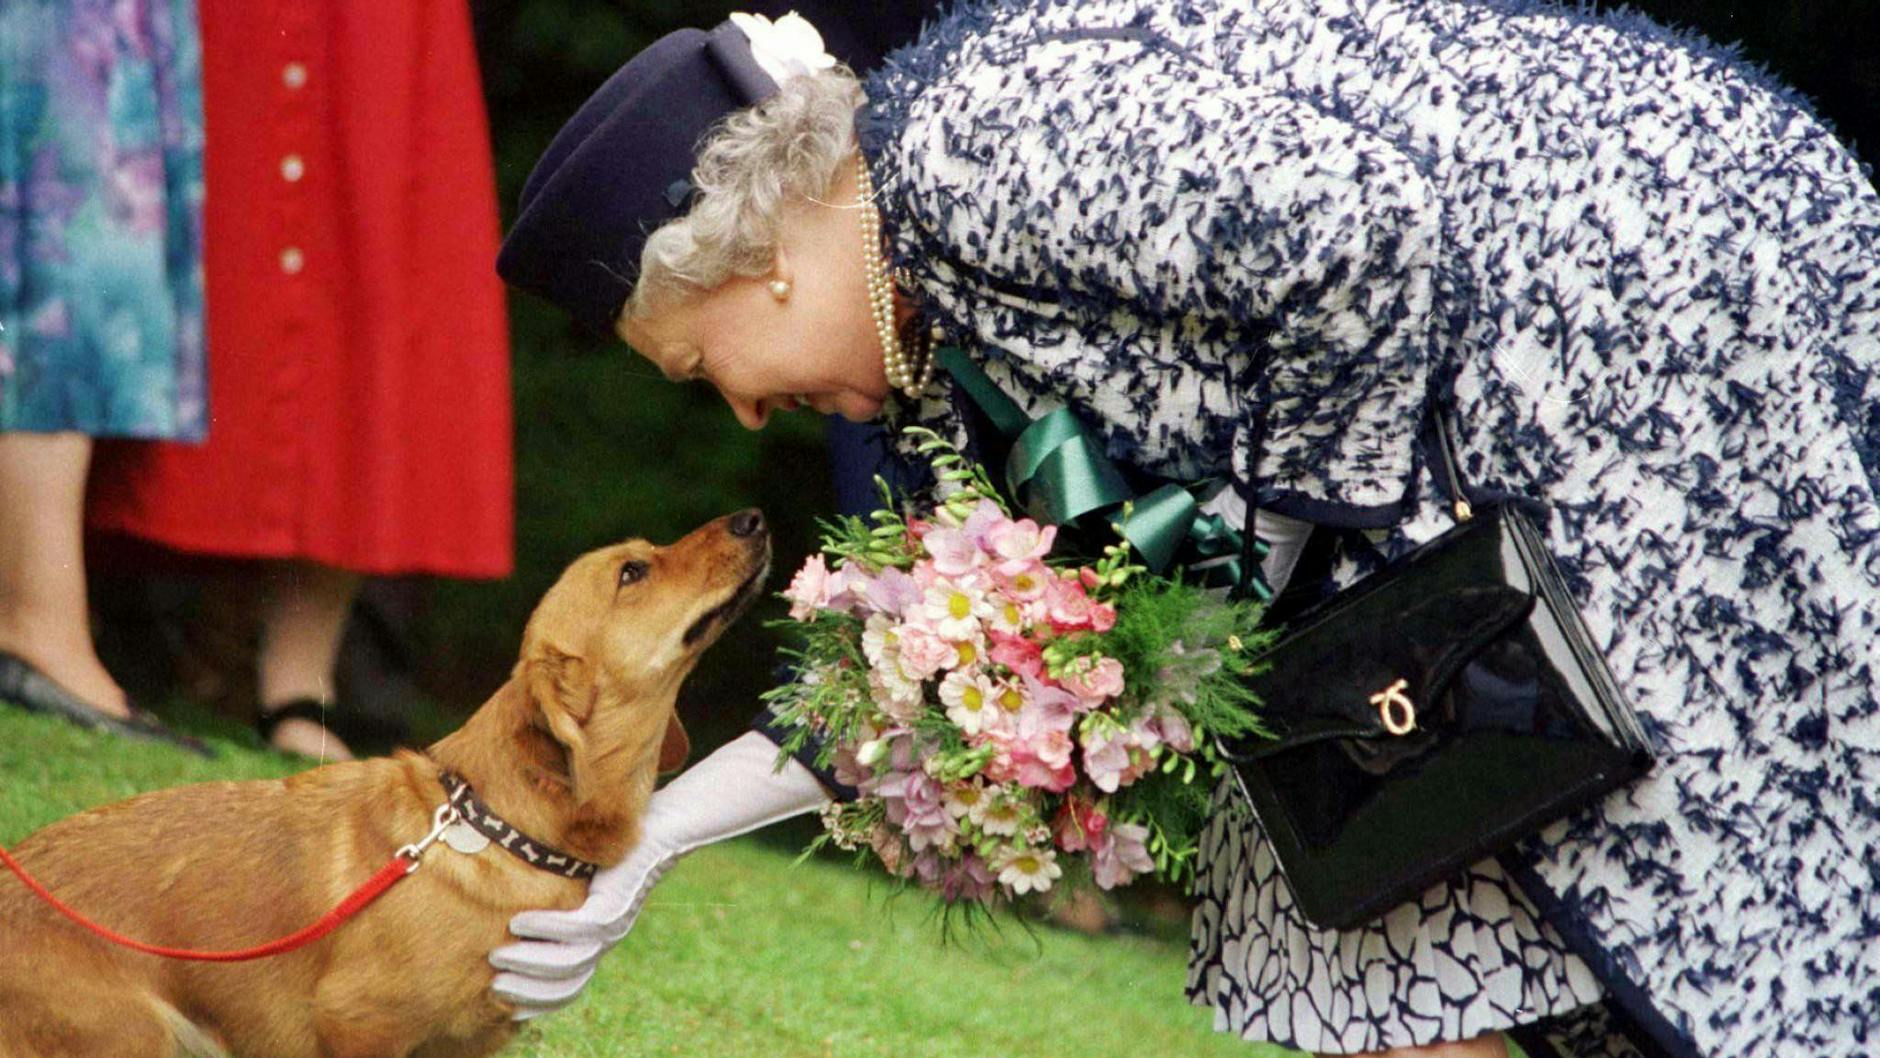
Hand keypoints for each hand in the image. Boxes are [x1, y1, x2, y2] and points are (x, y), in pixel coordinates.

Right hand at [488, 732, 831, 1019]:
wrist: (669, 823)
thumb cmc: (622, 842)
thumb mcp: (585, 874)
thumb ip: (559, 890)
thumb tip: (512, 898)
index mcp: (602, 936)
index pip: (569, 986)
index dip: (538, 1000)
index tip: (505, 1000)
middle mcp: (610, 937)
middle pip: (566, 983)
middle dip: (527, 990)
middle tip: (493, 982)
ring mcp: (615, 922)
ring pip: (569, 961)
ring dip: (530, 962)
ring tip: (499, 954)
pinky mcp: (616, 902)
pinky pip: (578, 928)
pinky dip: (545, 929)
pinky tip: (519, 921)